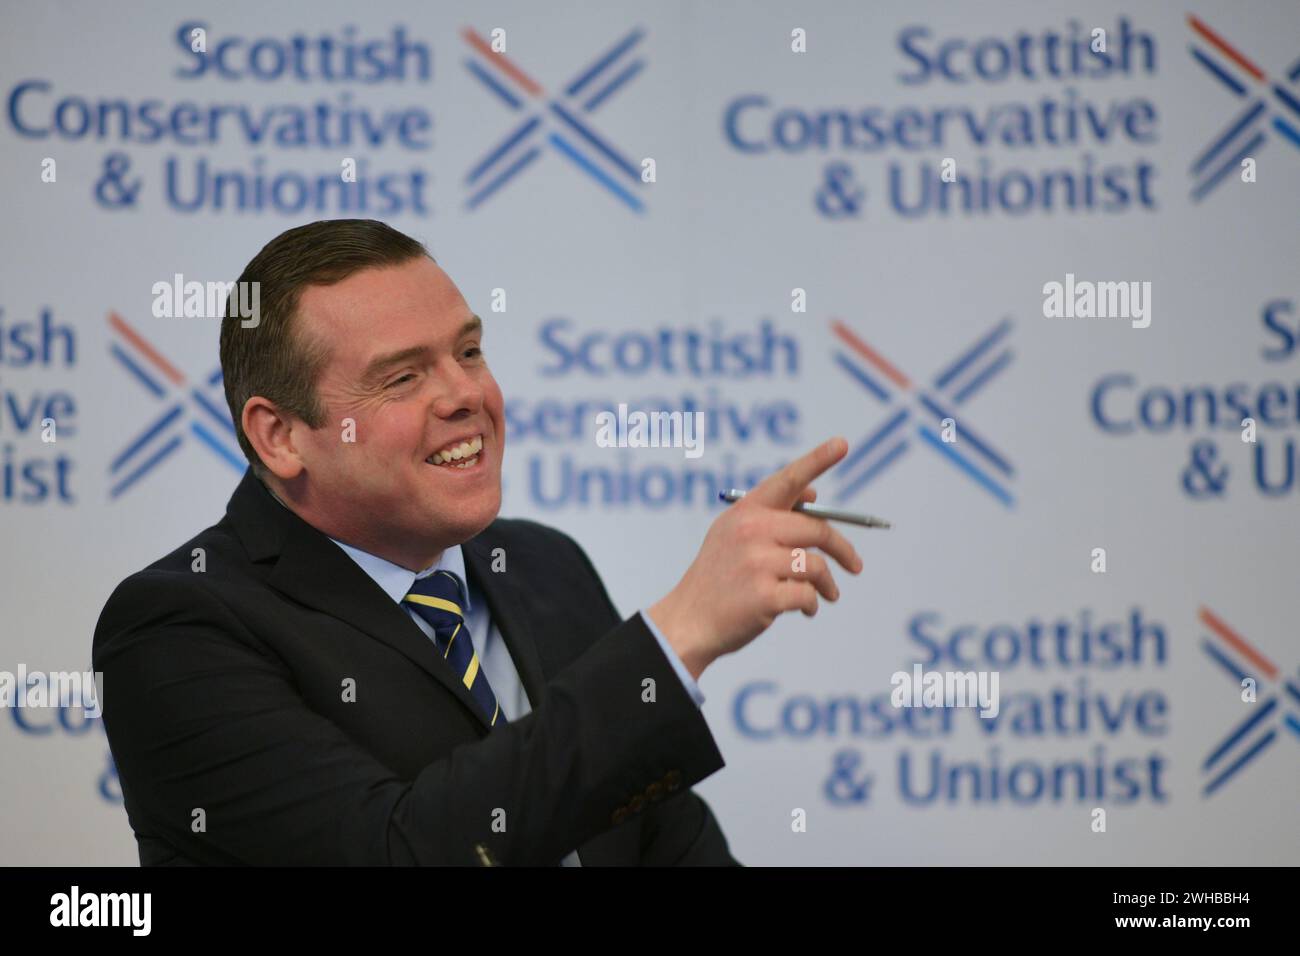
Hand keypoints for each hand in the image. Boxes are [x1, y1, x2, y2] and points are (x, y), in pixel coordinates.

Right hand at [648, 437, 863, 679]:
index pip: (788, 480)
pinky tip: (806, 610)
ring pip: (816, 565)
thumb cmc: (717, 576)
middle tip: (855, 565)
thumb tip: (815, 493)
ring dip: (827, 584)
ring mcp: (757, 563)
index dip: (817, 460)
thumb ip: (770, 513)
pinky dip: (813, 604)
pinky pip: (808, 594)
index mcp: (746, 512)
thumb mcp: (731, 534)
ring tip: (827, 595)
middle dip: (842, 549)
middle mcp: (751, 531)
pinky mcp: (765, 596)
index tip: (842, 443)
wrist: (689, 621)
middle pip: (817, 529)